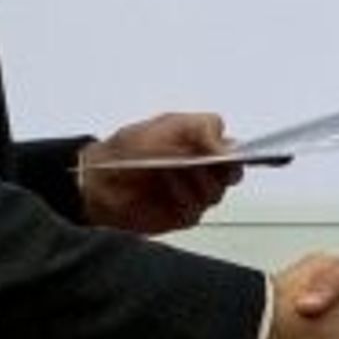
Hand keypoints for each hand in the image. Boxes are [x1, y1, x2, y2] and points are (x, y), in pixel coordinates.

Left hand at [78, 110, 244, 234]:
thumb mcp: (168, 123)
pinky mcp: (184, 215)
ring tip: (171, 170)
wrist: (101, 178)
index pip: (236, 151)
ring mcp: (196, 195)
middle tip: (200, 161)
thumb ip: (202, 128)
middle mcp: (205, 171)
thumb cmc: (131, 148)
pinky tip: (165, 187)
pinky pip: (196, 210)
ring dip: (194, 181)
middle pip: (232, 174)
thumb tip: (228, 147)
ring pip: (216, 193)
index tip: (225, 153)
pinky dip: (181, 197)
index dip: (236, 153)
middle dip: (218, 168)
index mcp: (204, 146)